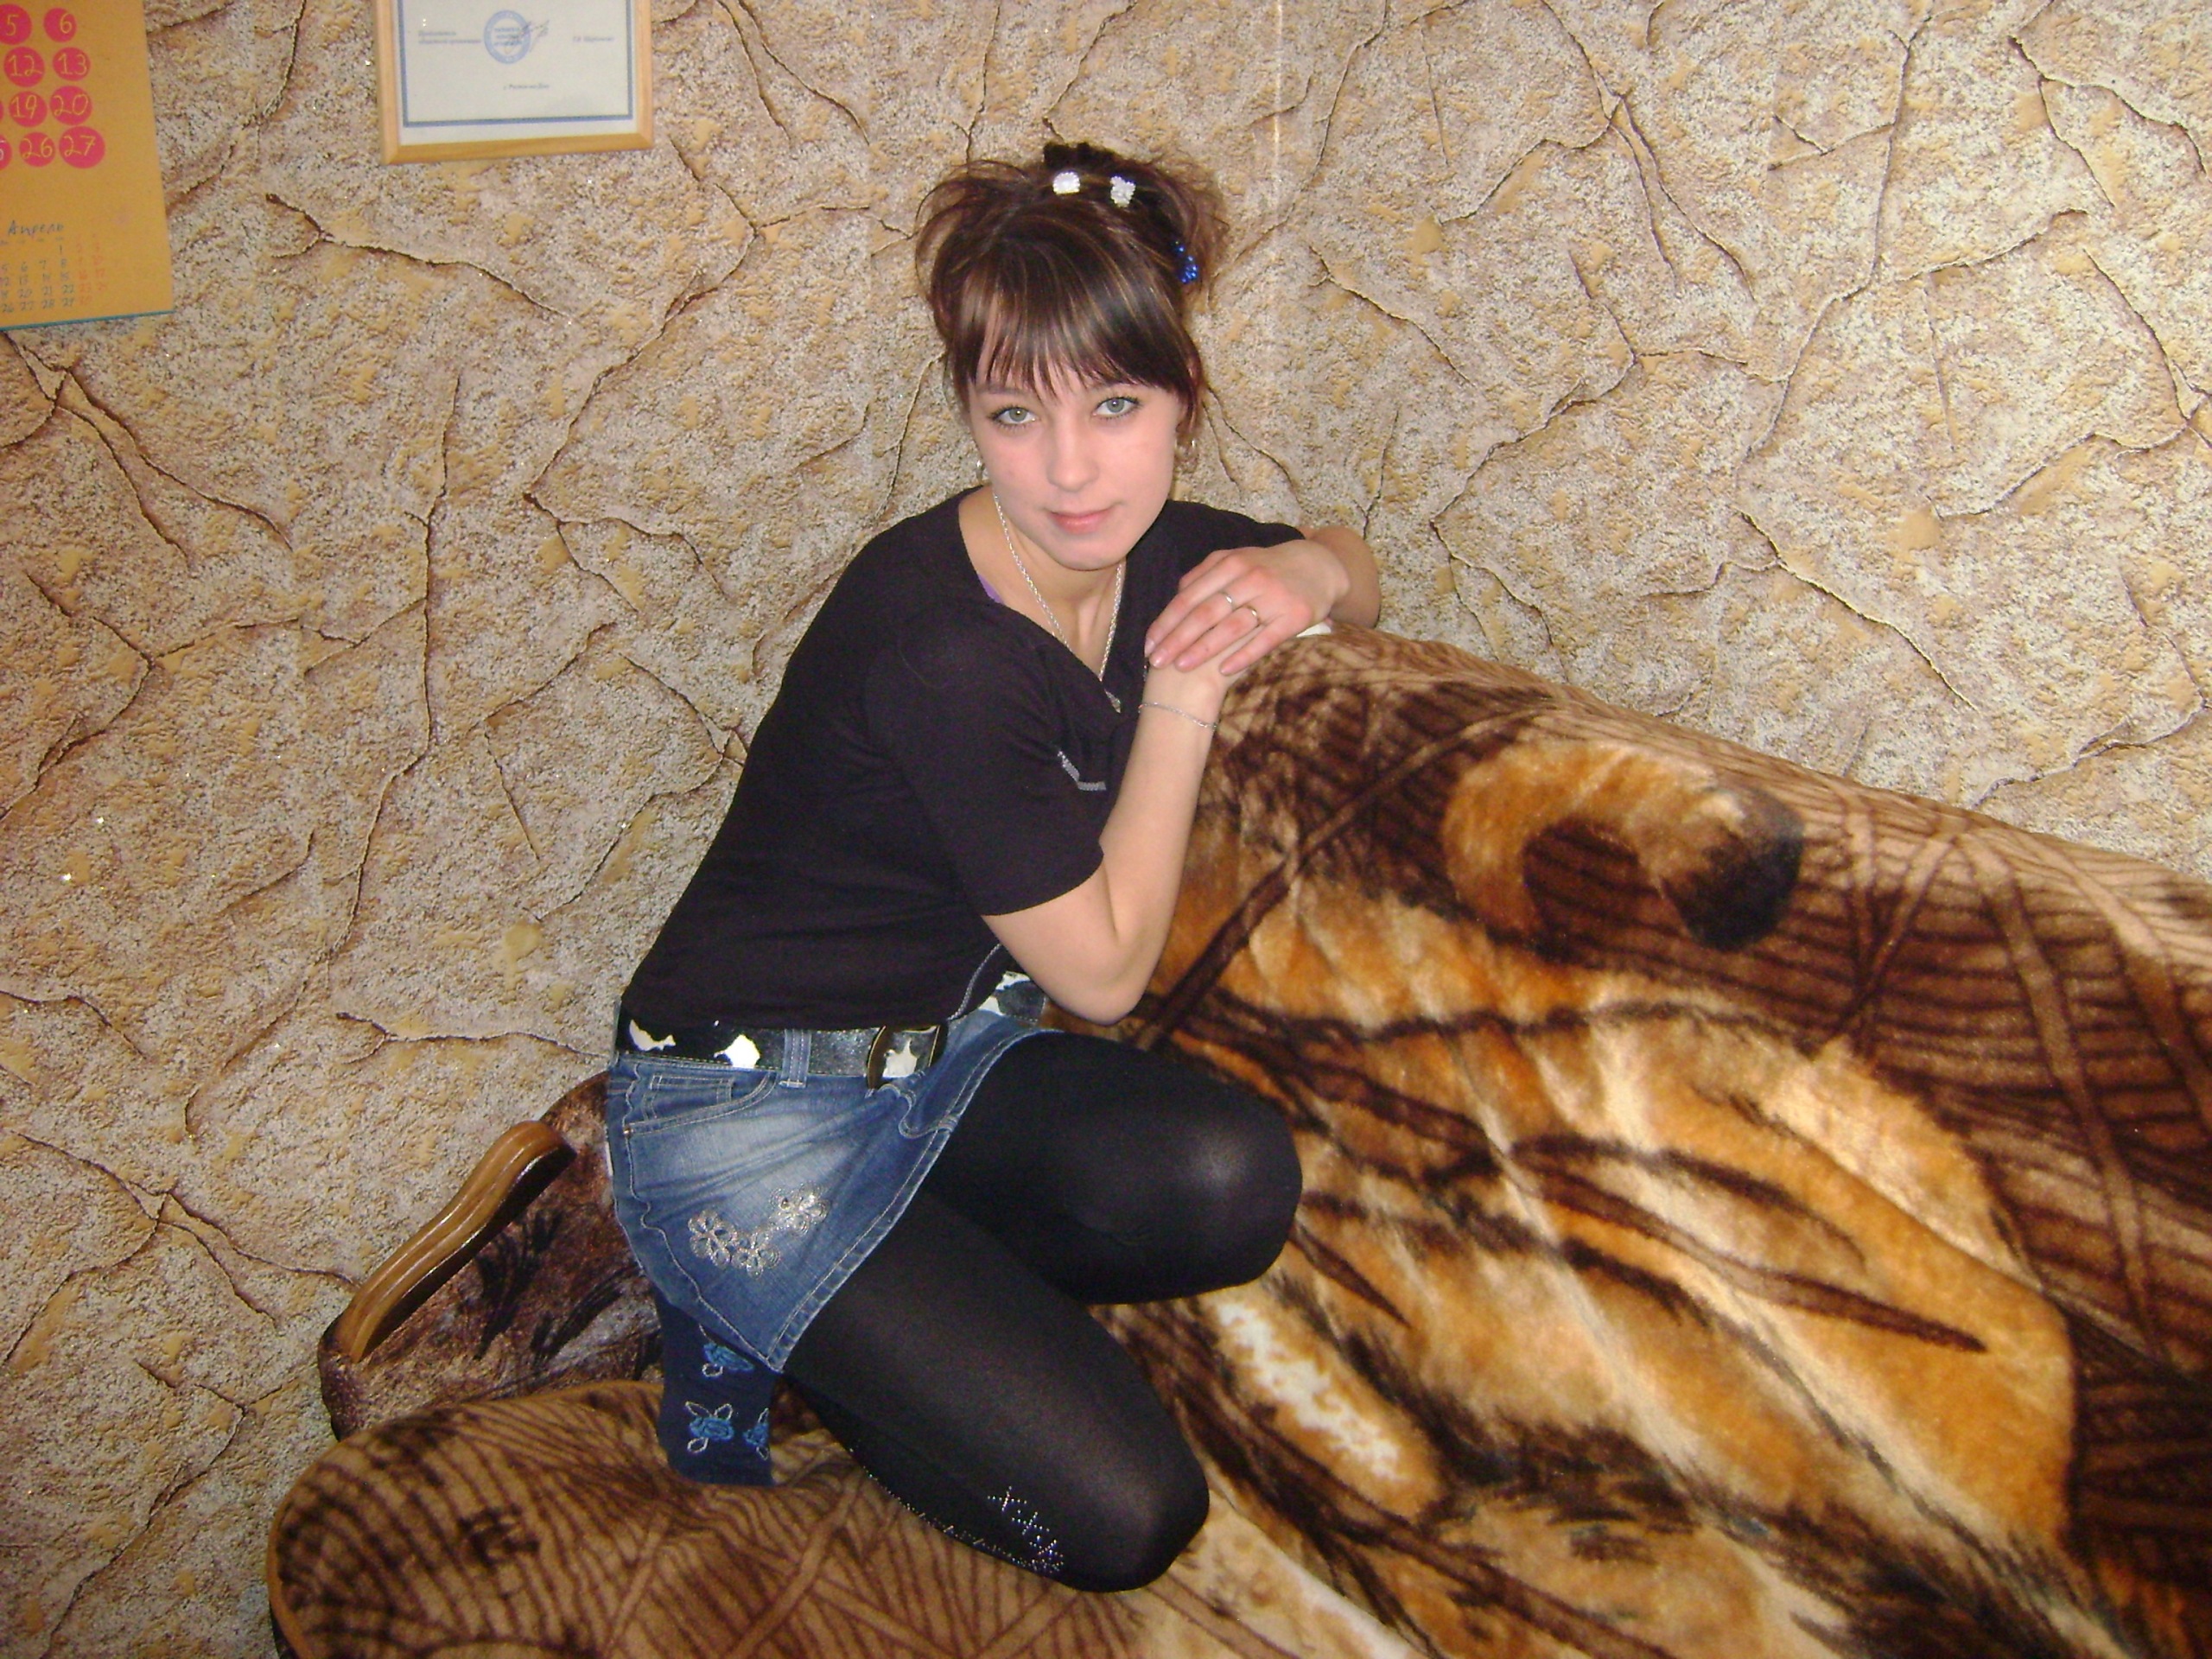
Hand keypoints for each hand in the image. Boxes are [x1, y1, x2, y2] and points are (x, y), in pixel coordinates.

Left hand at [1144, 538, 1355, 676]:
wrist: (1319, 565)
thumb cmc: (1268, 566)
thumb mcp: (1236, 559)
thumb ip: (1205, 574)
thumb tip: (1176, 593)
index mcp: (1230, 564)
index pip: (1190, 597)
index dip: (1167, 622)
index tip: (1149, 644)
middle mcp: (1250, 578)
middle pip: (1206, 612)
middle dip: (1178, 639)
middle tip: (1156, 661)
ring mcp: (1273, 598)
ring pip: (1232, 626)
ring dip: (1204, 648)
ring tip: (1181, 667)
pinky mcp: (1294, 616)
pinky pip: (1265, 639)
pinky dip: (1243, 655)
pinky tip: (1223, 671)